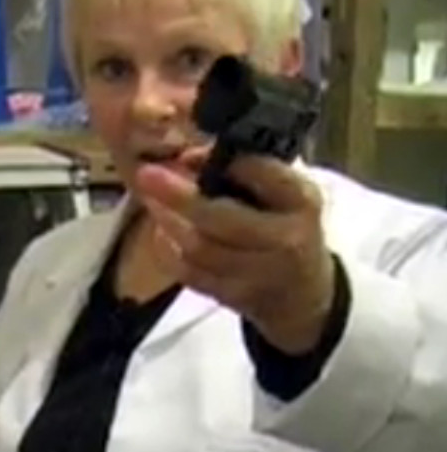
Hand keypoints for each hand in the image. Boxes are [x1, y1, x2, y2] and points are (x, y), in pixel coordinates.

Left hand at [133, 156, 335, 354]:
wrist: (304, 293)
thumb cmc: (286, 226)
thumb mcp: (284, 192)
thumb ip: (246, 170)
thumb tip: (188, 157)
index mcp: (300, 201)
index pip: (262, 174)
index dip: (219, 162)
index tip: (186, 154)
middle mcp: (283, 238)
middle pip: (223, 219)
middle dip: (179, 195)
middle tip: (147, 175)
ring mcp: (258, 273)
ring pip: (200, 248)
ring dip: (168, 221)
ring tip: (150, 198)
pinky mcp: (234, 297)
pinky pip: (189, 273)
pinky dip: (167, 251)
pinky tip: (160, 231)